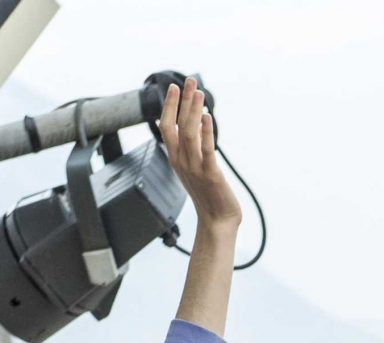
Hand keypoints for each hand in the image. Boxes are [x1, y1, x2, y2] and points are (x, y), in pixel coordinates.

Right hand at [161, 78, 240, 232]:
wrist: (217, 221)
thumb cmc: (208, 195)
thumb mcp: (197, 167)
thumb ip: (195, 146)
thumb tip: (198, 123)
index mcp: (176, 158)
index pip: (166, 126)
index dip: (170, 106)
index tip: (175, 87)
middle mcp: (182, 161)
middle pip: (177, 124)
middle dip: (183, 101)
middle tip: (190, 80)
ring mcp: (194, 167)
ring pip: (189, 133)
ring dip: (194, 110)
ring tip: (200, 92)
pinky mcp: (210, 174)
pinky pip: (206, 150)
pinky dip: (206, 132)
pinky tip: (208, 117)